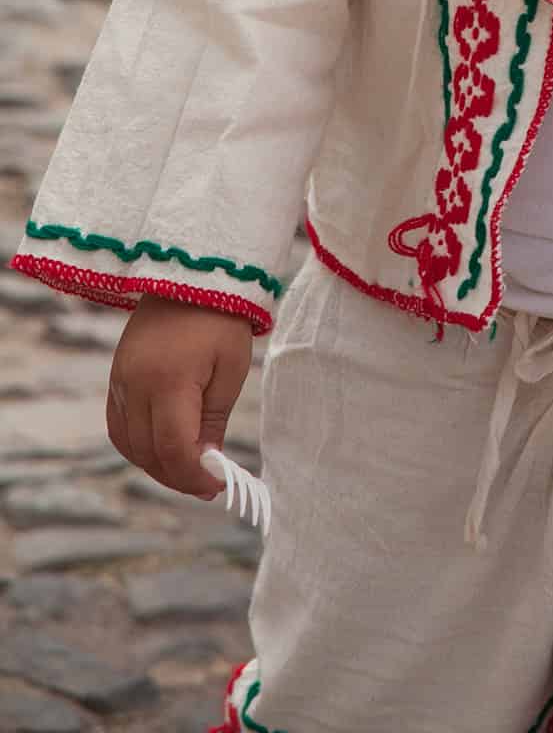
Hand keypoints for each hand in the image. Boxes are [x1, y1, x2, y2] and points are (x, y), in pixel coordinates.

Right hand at [107, 296, 253, 497]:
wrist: (191, 272)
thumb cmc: (221, 317)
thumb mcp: (230, 368)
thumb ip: (214, 420)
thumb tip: (207, 464)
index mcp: (168, 380)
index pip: (173, 448)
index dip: (194, 475)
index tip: (218, 486)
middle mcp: (135, 384)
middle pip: (147, 452)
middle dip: (177, 475)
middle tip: (207, 484)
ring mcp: (120, 380)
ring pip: (128, 444)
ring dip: (155, 464)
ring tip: (187, 469)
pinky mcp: (116, 375)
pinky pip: (119, 425)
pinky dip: (137, 445)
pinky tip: (162, 449)